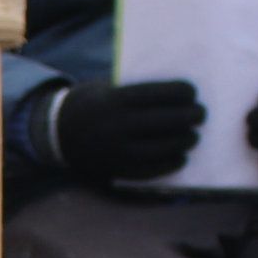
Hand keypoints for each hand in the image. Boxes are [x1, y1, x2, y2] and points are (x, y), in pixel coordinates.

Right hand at [46, 77, 204, 184]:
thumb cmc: (92, 104)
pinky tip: (180, 156)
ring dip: (184, 141)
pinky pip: (150, 169)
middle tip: (201, 114)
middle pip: (164, 121)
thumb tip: (177, 96)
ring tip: (193, 136)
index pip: (158, 94)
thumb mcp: (107, 88)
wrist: (57, 132)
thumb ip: (136, 92)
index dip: (180, 92)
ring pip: (161, 147)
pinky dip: (169, 163)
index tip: (193, 92)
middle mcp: (117, 125)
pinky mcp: (117, 168)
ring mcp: (117, 150)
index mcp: (115, 99)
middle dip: (189, 117)